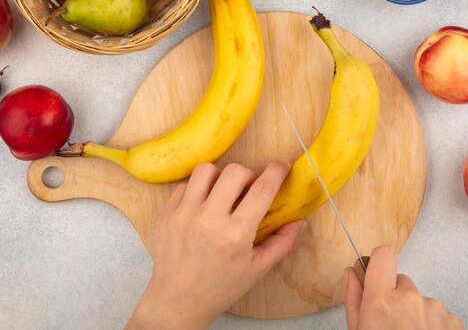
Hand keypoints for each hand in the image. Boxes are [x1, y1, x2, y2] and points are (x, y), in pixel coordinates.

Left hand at [126, 161, 305, 328]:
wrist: (177, 302)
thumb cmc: (219, 288)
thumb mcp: (257, 269)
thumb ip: (282, 243)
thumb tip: (300, 222)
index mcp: (236, 234)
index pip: (262, 189)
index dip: (276, 172)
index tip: (282, 166)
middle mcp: (209, 219)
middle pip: (234, 171)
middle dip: (248, 175)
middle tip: (248, 190)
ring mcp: (184, 214)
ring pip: (206, 170)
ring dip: (220, 177)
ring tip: (223, 194)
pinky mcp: (167, 214)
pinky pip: (185, 185)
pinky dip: (198, 189)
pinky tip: (203, 206)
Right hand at [344, 246, 463, 329]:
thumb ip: (354, 300)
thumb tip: (352, 273)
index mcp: (382, 302)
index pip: (384, 255)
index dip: (379, 262)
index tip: (377, 273)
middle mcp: (410, 300)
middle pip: (401, 282)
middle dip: (395, 297)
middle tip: (391, 325)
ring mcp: (435, 310)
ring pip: (420, 300)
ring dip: (415, 314)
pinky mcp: (454, 321)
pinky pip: (438, 313)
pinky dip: (431, 325)